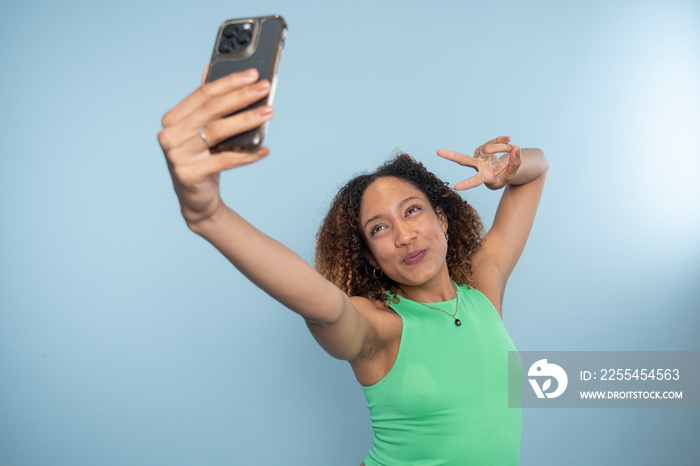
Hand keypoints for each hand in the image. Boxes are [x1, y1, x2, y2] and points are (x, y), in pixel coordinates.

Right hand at [157, 68, 273, 225]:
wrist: (197, 202)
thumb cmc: (203, 162)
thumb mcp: (202, 132)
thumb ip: (205, 105)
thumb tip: (211, 70)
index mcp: (172, 120)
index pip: (203, 94)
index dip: (229, 82)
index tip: (252, 74)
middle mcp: (170, 135)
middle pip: (211, 110)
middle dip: (241, 97)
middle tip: (265, 88)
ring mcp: (176, 155)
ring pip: (218, 132)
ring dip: (247, 121)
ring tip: (269, 113)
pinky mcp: (188, 174)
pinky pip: (223, 160)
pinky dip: (246, 156)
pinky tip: (264, 150)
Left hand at [437, 136, 520, 190]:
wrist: (500, 172)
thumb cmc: (503, 177)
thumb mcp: (511, 175)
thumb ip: (515, 163)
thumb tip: (516, 148)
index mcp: (483, 177)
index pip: (474, 181)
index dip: (467, 184)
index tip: (456, 187)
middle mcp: (477, 166)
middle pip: (463, 160)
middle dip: (451, 156)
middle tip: (438, 152)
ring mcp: (478, 156)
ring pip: (490, 147)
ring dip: (504, 147)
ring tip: (514, 148)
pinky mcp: (482, 148)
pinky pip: (493, 141)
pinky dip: (502, 140)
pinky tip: (509, 139)